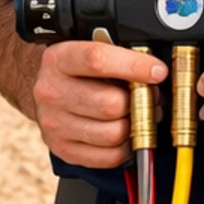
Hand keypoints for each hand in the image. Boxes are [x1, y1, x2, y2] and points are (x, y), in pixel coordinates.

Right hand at [33, 39, 167, 169]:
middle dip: (140, 101)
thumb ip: (118, 52)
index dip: (134, 66)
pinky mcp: (64, 149)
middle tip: (151, 95)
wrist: (45, 89)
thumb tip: (155, 68)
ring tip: (140, 114)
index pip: (97, 61)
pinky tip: (126, 131)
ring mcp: (55, 124)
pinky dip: (127, 147)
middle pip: (110, 104)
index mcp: (58, 59)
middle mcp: (52, 92)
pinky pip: (110, 157)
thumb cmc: (76, 69)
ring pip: (114, 133)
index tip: (158, 71)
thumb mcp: (88, 46)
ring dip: (136, 126)